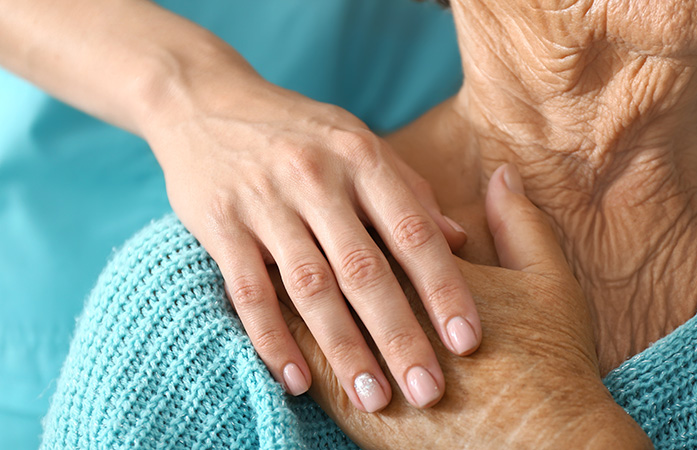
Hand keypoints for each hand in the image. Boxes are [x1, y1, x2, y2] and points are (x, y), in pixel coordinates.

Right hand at [145, 81, 480, 411]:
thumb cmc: (298, 130)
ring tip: (373, 398)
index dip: (443, 289)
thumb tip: (461, 242)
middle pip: (364, 269)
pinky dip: (272, 338)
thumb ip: (409, 190)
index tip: (467, 342)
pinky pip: (248, 290)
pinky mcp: (219, 224)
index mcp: (360, 156)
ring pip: (309, 287)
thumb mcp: (358, 142)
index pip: (413, 231)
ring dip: (343, 349)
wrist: (203, 100)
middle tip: (427, 390)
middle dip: (399, 335)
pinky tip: (296, 380)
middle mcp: (315, 177)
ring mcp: (263, 201)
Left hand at [283, 165, 650, 448]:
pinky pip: (303, 368)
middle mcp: (388, 301)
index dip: (357, 214)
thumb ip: (520, 224)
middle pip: (336, 262)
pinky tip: (277, 347)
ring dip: (291, 295)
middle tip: (296, 237)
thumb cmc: (552, 359)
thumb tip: (504, 177)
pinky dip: (283, 355)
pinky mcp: (350, 404)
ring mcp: (365, 353)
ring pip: (308, 310)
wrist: (550, 440)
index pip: (378, 226)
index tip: (331, 199)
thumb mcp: (548, 282)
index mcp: (426, 261)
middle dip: (316, 246)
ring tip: (269, 281)